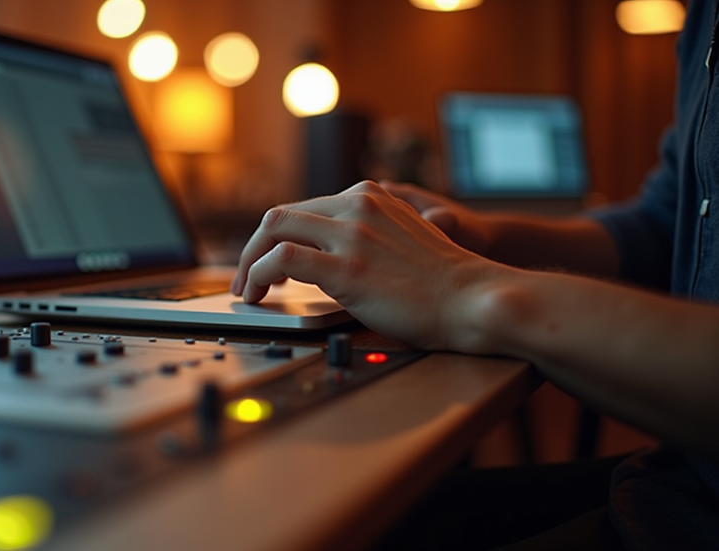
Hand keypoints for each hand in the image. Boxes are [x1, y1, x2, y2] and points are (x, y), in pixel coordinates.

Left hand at [230, 181, 498, 348]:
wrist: (473, 299)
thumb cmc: (442, 282)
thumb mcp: (402, 237)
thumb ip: (368, 234)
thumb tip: (330, 256)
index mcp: (370, 197)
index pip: (304, 208)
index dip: (277, 236)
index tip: (266, 262)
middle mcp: (357, 206)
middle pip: (280, 215)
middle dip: (253, 247)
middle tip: (246, 278)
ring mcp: (351, 234)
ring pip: (273, 230)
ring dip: (249, 262)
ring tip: (247, 290)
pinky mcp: (346, 267)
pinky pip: (281, 260)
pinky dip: (258, 274)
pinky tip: (259, 294)